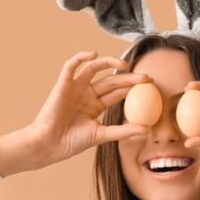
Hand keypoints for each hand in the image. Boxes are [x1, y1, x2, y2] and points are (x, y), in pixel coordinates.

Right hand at [26, 51, 151, 168]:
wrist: (50, 145)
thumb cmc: (72, 142)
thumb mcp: (102, 135)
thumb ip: (123, 131)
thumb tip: (147, 130)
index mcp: (96, 106)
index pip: (117, 93)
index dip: (132, 87)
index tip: (149, 85)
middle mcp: (87, 94)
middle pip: (111, 81)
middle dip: (128, 77)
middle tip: (146, 77)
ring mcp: (75, 88)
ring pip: (94, 68)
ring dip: (108, 63)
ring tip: (125, 65)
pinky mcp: (63, 84)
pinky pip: (71, 66)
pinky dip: (80, 57)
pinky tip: (94, 55)